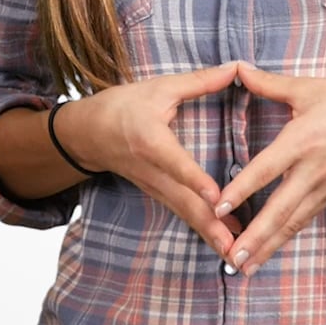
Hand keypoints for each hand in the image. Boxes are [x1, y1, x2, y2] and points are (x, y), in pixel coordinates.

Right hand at [56, 61, 249, 259]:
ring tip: (237, 255)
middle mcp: (152, 170)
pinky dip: (203, 230)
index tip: (215, 195)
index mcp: (150, 140)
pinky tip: (225, 242)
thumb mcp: (159, 88)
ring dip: (210, 235)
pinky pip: (183, 214)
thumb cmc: (122, 106)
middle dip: (211, 225)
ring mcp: (154, 186)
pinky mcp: (158, 194)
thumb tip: (238, 69)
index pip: (175, 163)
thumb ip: (199, 81)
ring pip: (185, 213)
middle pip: (183, 201)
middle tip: (236, 247)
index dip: (194, 179)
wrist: (87, 133)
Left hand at [213, 64, 325, 274]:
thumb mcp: (312, 87)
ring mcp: (324, 185)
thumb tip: (238, 68)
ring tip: (244, 265)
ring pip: (292, 221)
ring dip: (268, 244)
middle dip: (255, 235)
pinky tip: (269, 250)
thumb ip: (271, 84)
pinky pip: (304, 219)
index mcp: (304, 140)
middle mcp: (313, 169)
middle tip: (231, 256)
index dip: (242, 188)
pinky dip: (285, 236)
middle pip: (280, 208)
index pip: (267, 169)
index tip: (219, 206)